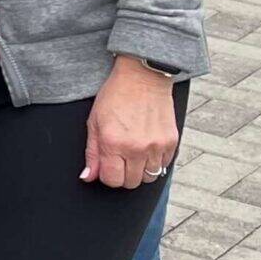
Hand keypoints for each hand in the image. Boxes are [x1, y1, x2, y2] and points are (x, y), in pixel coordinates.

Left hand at [83, 55, 177, 190]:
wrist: (142, 77)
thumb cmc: (115, 96)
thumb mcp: (94, 122)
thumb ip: (92, 153)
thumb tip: (89, 177)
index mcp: (113, 143)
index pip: (112, 180)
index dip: (107, 175)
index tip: (107, 166)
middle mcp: (136, 148)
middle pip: (131, 182)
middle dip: (123, 175)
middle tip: (120, 159)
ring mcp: (156, 146)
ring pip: (149, 177)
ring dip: (140, 170)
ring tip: (134, 154)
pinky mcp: (171, 142)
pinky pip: (164, 166)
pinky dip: (155, 162)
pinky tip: (147, 148)